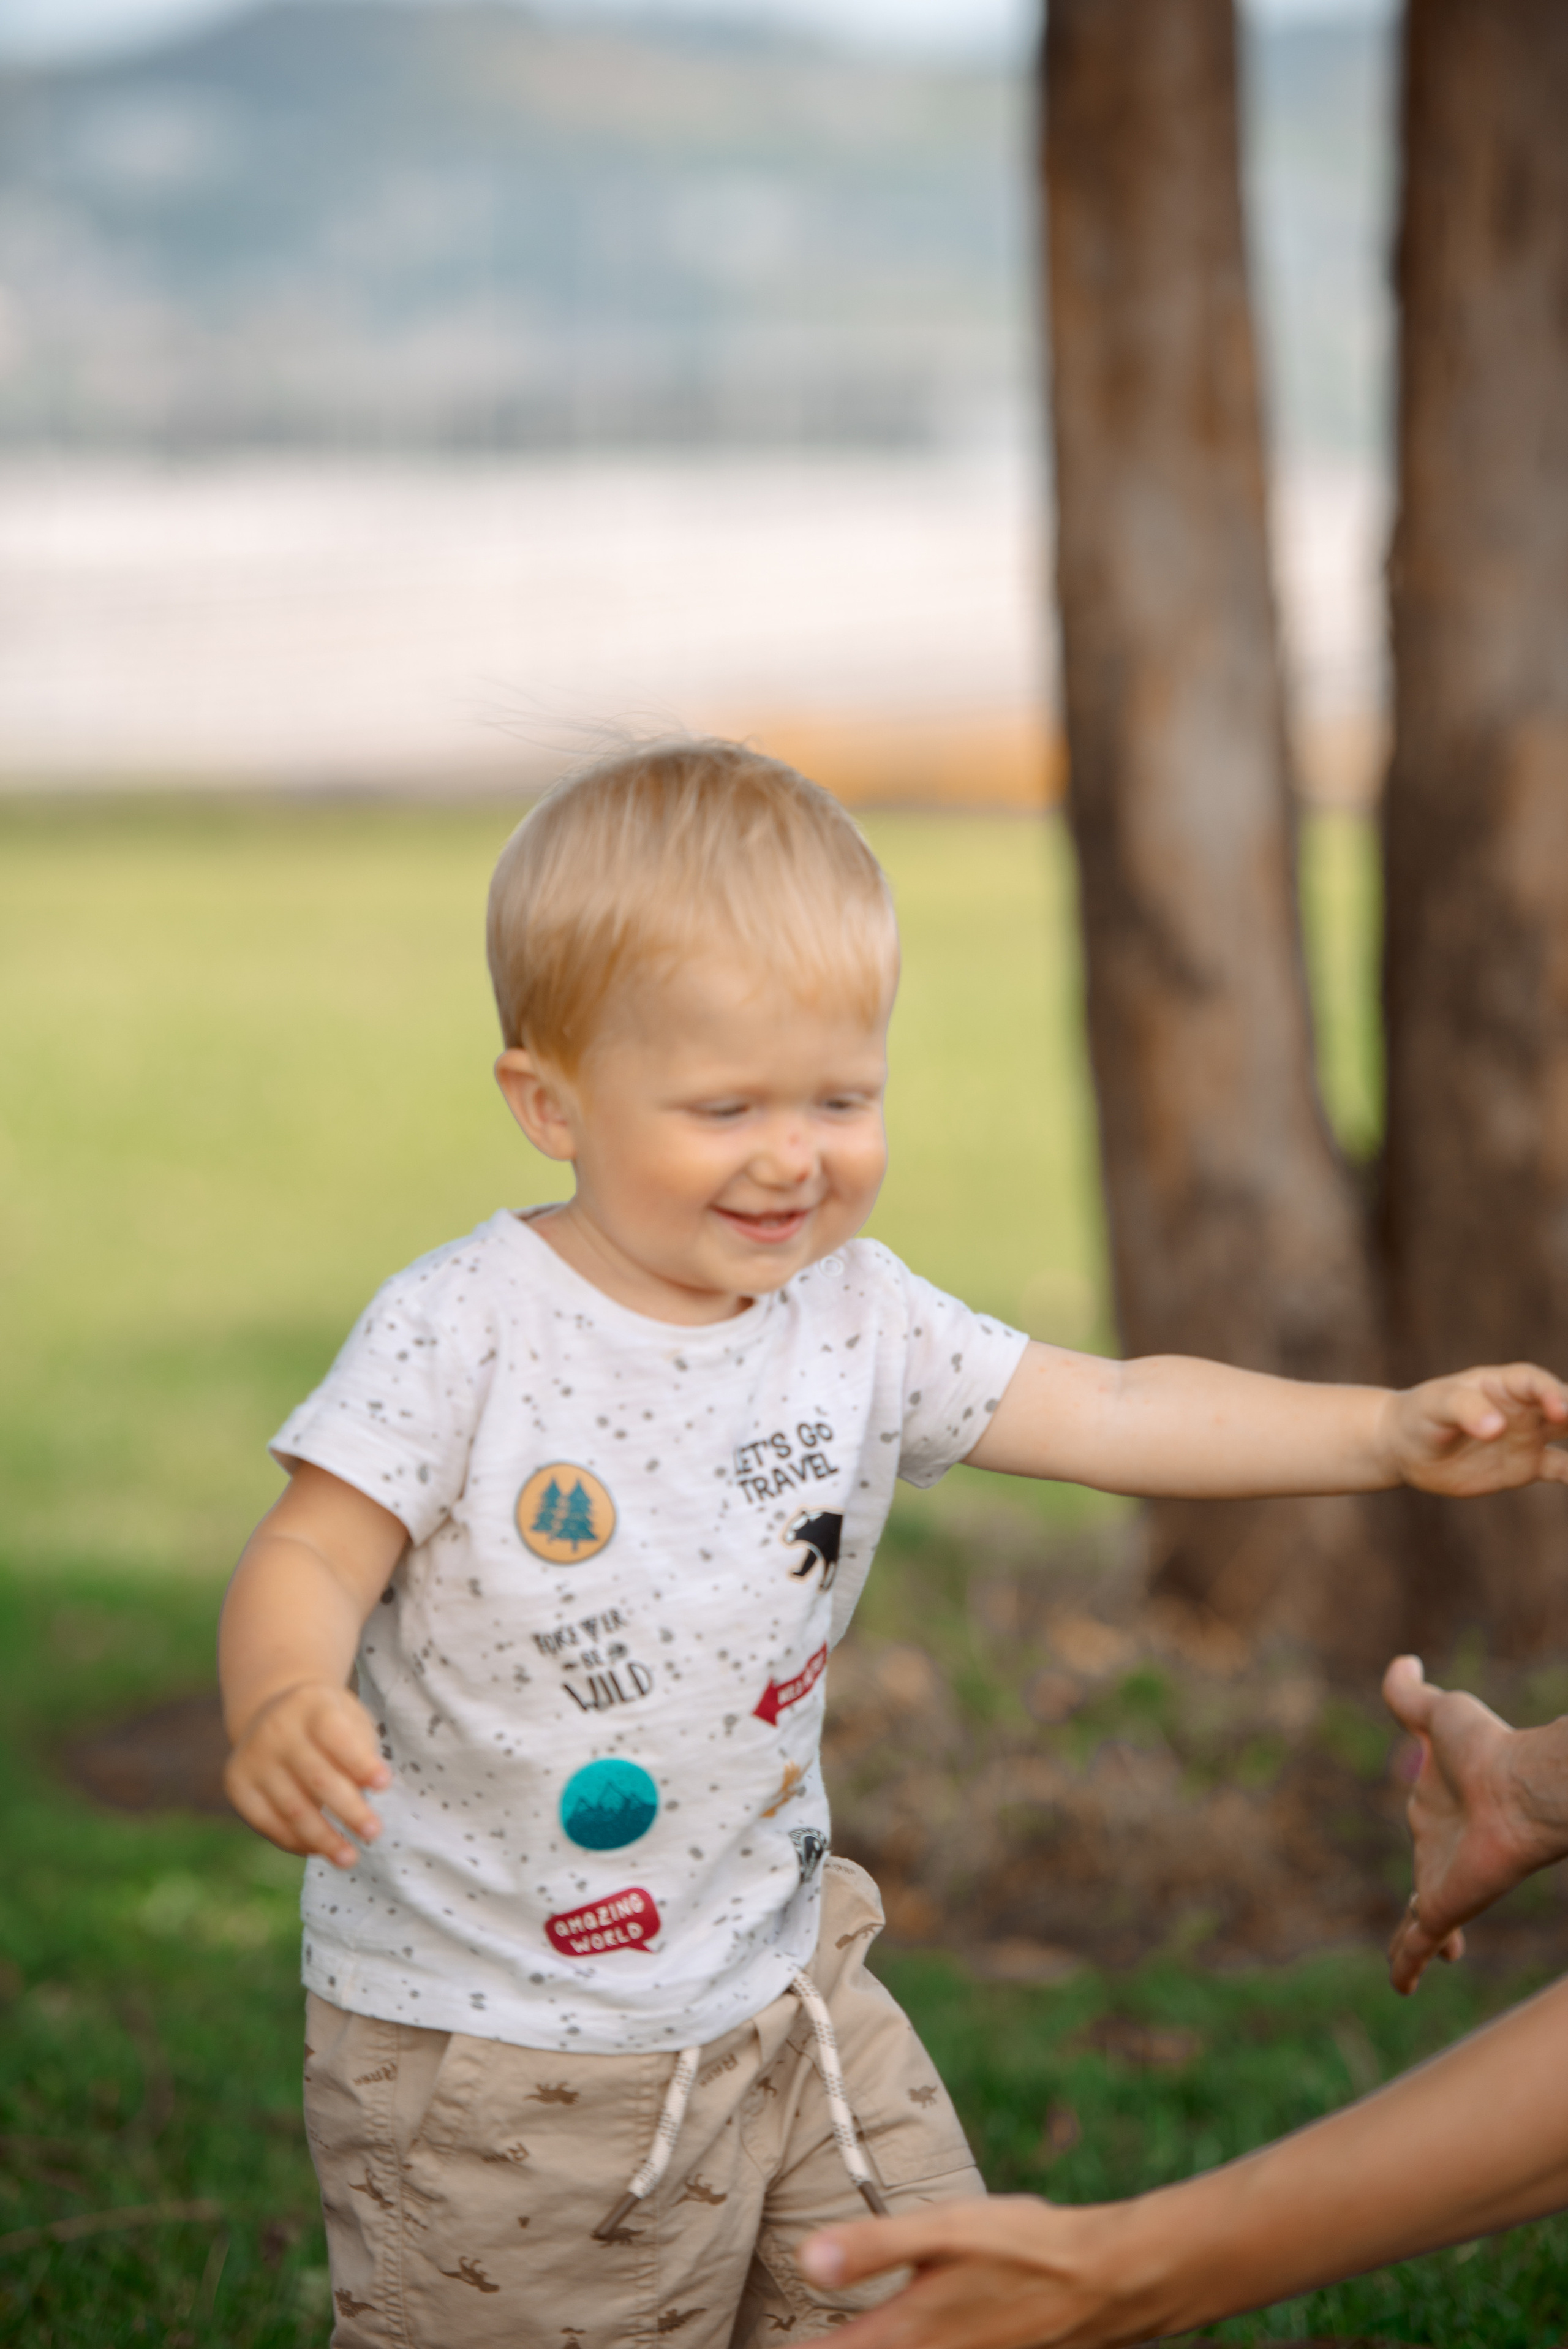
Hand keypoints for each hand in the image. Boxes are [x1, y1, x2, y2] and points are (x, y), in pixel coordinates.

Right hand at [224, 1680, 390, 1868]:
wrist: (274, 1711)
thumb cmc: (328, 1722)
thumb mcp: (349, 1719)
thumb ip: (360, 1751)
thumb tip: (364, 1796)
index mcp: (310, 1704)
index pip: (337, 1737)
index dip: (360, 1763)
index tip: (385, 1784)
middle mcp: (276, 1728)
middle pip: (317, 1778)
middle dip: (349, 1810)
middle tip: (374, 1833)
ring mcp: (252, 1757)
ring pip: (293, 1809)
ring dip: (323, 1838)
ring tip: (349, 1857)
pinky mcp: (237, 1784)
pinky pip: (268, 1822)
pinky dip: (296, 1841)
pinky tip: (319, 1850)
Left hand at [798, 2199, 1158, 2348]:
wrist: (1102, 2281)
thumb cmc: (1021, 2248)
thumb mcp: (944, 2231)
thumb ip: (872, 2247)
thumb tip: (806, 2260)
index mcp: (906, 2330)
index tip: (768, 2345)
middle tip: (793, 2342)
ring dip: (864, 2346)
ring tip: (841, 2334)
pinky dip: (901, 2347)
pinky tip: (901, 2332)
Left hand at [1381, 1363, 1567, 1496]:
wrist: (1407, 1446)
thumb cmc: (1420, 1415)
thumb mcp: (1435, 1407)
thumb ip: (1464, 1409)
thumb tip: (1496, 1428)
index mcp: (1504, 1384)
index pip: (1535, 1383)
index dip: (1551, 1393)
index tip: (1560, 1411)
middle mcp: (1525, 1407)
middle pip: (1567, 1405)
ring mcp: (1530, 1436)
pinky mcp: (1528, 1465)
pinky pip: (1564, 1468)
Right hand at [1383, 1655, 1567, 1994]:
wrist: (1521, 1787)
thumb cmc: (1486, 1747)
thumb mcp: (1438, 1712)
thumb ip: (1409, 1693)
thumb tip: (1402, 1661)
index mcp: (1436, 1809)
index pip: (1426, 1828)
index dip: (1426, 1834)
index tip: (1429, 1837)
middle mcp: (1439, 1848)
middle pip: (1427, 1878)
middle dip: (1429, 1897)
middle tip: (1427, 1918)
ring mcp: (1441, 1881)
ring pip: (1423, 1920)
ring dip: (1417, 1941)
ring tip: (1412, 1966)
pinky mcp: (1443, 1907)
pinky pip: (1414, 1944)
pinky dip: (1405, 1966)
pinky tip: (1402, 1987)